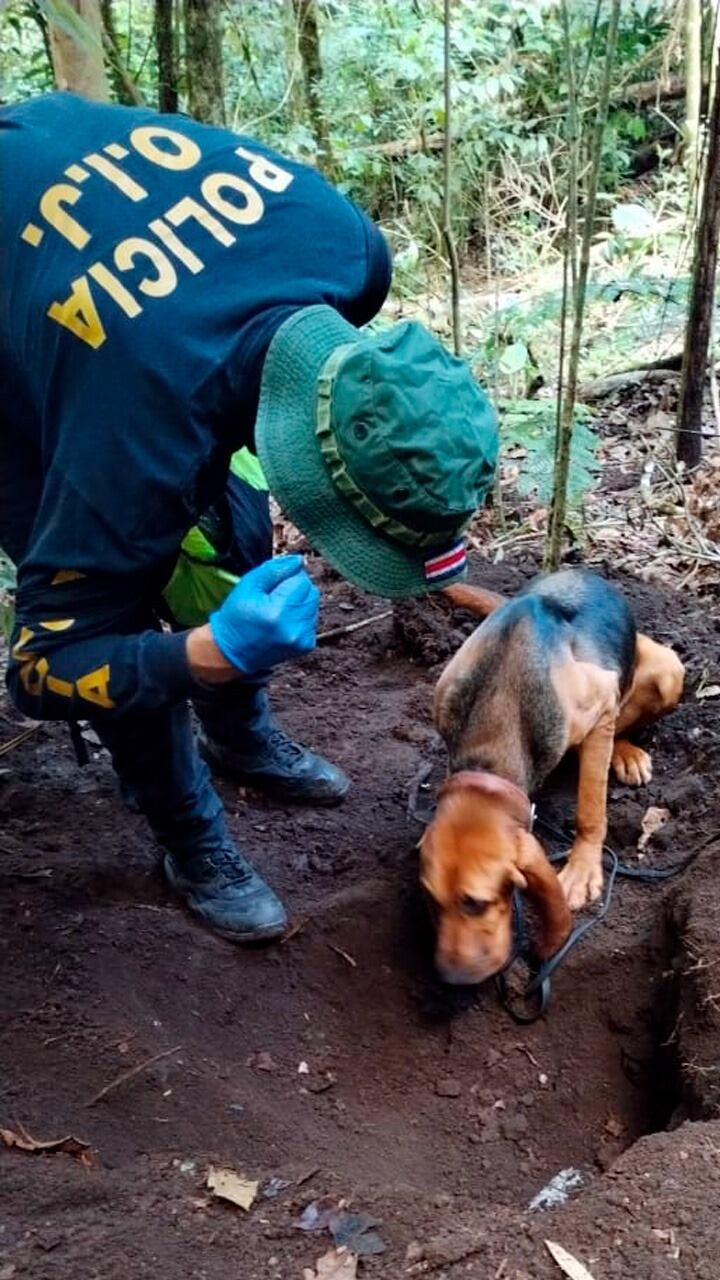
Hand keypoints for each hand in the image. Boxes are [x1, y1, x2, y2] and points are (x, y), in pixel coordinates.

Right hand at [209, 555, 319, 675]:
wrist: (233, 651)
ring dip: (299, 603)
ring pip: (313, 605)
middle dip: (296, 589)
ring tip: (278, 611)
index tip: (272, 586)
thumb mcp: (248, 586)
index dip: (288, 577)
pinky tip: (284, 621)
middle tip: (275, 597)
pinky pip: (312, 619)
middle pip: (311, 592)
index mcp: (277, 612)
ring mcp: (302, 639)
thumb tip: (299, 560)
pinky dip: (300, 616)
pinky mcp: (306, 646)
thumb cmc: (237, 617)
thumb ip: (274, 569)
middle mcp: (293, 628)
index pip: (301, 580)